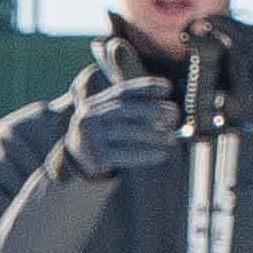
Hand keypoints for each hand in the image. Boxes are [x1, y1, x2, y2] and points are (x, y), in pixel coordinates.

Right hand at [63, 81, 185, 180]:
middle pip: (124, 108)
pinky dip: (146, 153)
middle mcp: (90, 116)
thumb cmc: (107, 138)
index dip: (145, 87)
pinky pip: (125, 153)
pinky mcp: (96, 156)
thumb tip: (169, 110)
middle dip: (152, 109)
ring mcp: (90, 136)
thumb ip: (134, 111)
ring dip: (154, 134)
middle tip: (174, 114)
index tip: (168, 88)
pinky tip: (162, 153)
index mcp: (96, 103)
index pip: (122, 90)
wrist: (79, 164)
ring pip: (126, 131)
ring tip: (171, 138)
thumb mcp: (113, 120)